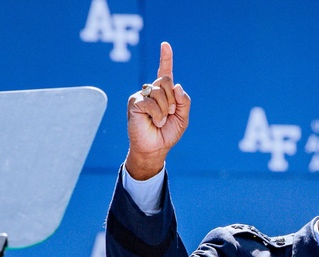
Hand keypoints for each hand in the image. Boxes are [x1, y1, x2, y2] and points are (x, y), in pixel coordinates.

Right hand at [125, 41, 190, 179]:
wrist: (155, 148)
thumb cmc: (167, 133)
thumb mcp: (183, 118)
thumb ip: (184, 102)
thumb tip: (177, 86)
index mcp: (164, 93)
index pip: (164, 72)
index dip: (165, 58)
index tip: (165, 45)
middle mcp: (152, 91)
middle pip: (165, 80)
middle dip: (172, 99)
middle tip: (169, 114)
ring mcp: (142, 95)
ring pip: (159, 92)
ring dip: (165, 110)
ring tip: (160, 121)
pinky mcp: (134, 102)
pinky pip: (150, 102)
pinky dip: (157, 115)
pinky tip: (154, 122)